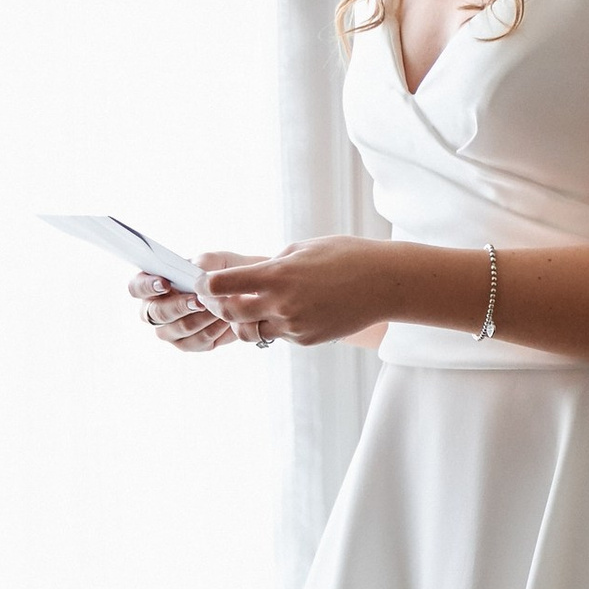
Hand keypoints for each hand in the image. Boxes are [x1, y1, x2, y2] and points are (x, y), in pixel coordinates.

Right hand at [132, 252, 257, 351]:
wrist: (245, 293)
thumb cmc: (221, 272)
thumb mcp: (216, 261)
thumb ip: (203, 264)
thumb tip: (195, 273)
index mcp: (153, 285)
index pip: (136, 287)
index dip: (146, 287)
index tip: (165, 284)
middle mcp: (156, 310)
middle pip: (155, 313)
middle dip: (178, 306)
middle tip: (199, 301)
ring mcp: (170, 330)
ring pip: (177, 329)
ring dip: (200, 318)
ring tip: (219, 308)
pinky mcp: (189, 344)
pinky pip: (196, 342)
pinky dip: (213, 330)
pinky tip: (225, 320)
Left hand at [198, 238, 396, 348]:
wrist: (385, 284)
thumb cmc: (346, 256)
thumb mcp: (302, 249)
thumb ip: (271, 265)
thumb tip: (248, 277)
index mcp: (277, 275)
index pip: (221, 286)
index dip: (206, 285)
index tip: (203, 281)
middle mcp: (282, 304)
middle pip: (229, 313)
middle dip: (218, 305)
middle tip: (218, 297)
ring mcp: (294, 325)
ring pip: (250, 331)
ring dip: (243, 320)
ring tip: (250, 306)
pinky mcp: (306, 339)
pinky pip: (277, 335)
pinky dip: (273, 325)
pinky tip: (287, 310)